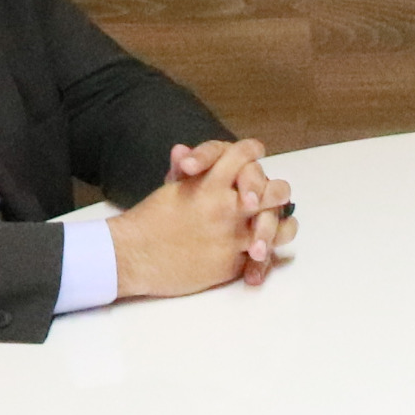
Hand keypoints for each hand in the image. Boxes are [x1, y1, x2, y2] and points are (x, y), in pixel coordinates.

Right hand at [110, 139, 278, 299]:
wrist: (132, 255)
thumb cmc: (149, 220)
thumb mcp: (171, 189)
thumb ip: (186, 170)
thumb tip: (183, 150)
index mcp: (211, 182)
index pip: (245, 155)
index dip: (252, 152)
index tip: (255, 154)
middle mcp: (227, 206)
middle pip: (275, 191)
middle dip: (277, 192)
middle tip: (275, 197)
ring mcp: (232, 236)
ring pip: (278, 228)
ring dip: (281, 226)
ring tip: (280, 226)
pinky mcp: (231, 263)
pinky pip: (261, 258)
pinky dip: (264, 257)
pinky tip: (261, 254)